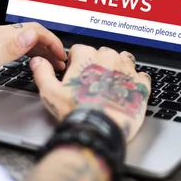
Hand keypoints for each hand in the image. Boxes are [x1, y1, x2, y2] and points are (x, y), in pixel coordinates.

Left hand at [0, 23, 65, 94]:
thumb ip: (10, 48)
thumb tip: (32, 34)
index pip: (33, 29)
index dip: (51, 40)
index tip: (61, 54)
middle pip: (28, 32)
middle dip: (48, 45)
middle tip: (60, 62)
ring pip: (20, 38)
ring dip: (38, 48)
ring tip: (48, 62)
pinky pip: (11, 44)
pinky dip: (25, 50)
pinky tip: (26, 60)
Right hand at [30, 45, 150, 141]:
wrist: (100, 130)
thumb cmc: (76, 112)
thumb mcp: (50, 93)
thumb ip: (43, 72)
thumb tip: (38, 61)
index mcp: (87, 56)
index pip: (80, 50)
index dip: (75, 63)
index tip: (76, 76)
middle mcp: (109, 58)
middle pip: (103, 53)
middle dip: (97, 65)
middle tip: (92, 84)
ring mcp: (127, 69)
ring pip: (124, 60)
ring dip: (118, 68)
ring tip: (110, 85)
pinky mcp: (142, 84)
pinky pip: (141, 75)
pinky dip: (135, 81)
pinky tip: (127, 90)